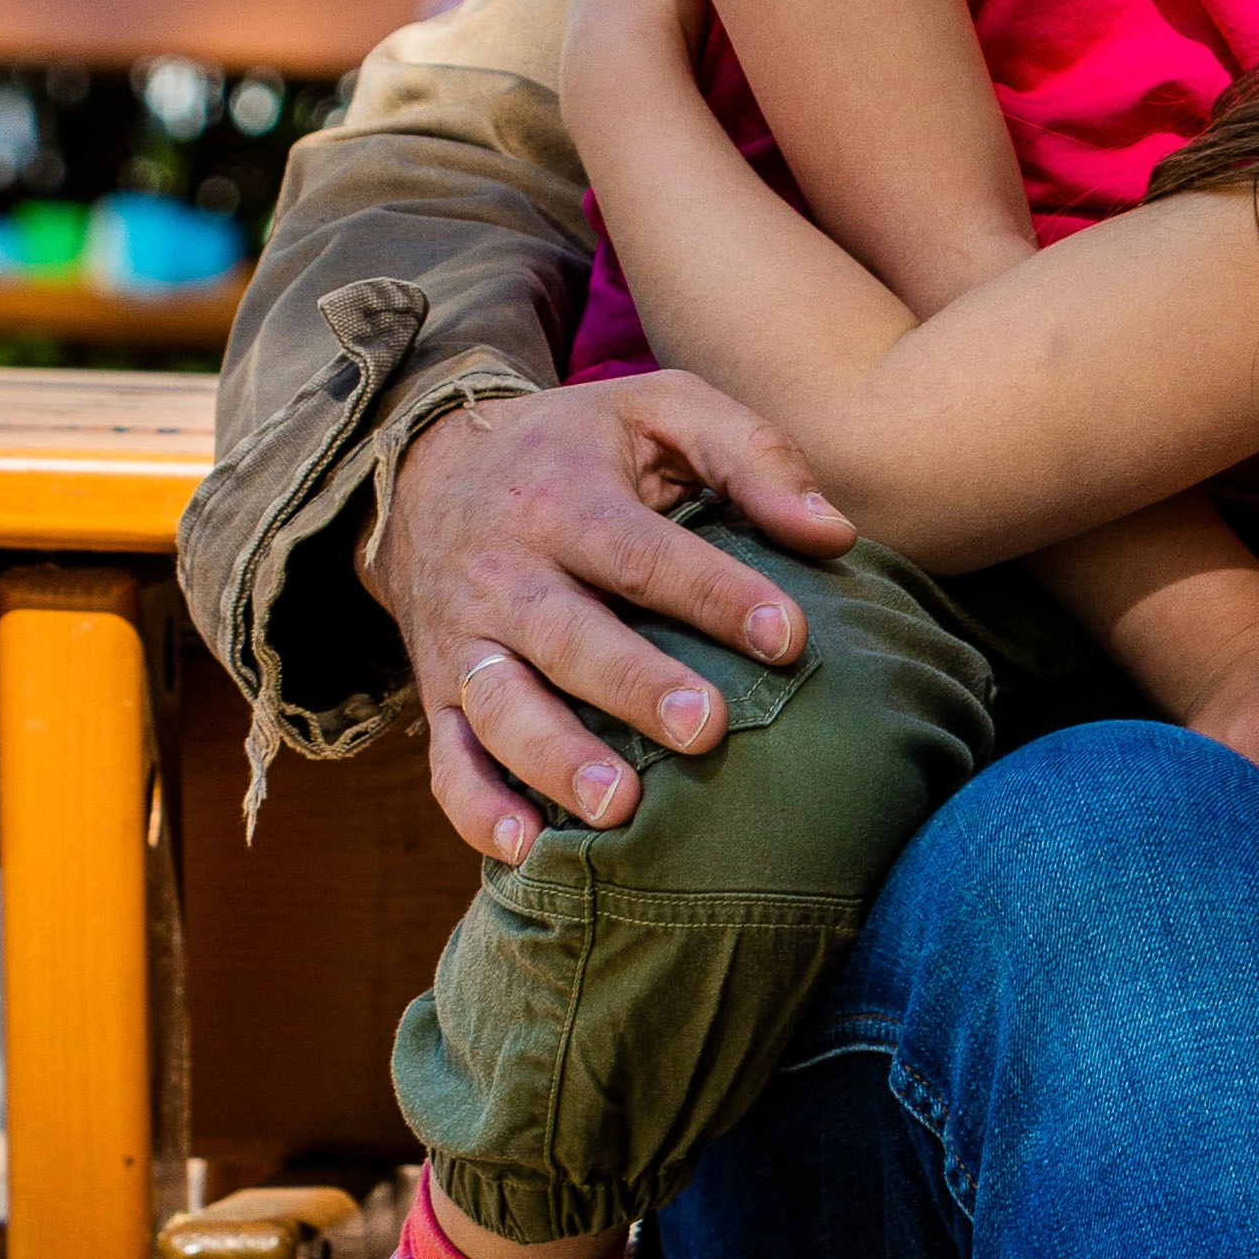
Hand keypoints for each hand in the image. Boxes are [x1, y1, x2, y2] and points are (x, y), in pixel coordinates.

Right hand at [369, 374, 854, 864]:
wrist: (423, 469)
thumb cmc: (576, 448)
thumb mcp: (659, 410)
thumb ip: (752, 456)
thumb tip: (835, 535)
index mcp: (566, 499)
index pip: (641, 552)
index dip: (713, 594)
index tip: (786, 637)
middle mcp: (507, 573)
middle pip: (569, 636)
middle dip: (634, 686)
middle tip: (706, 728)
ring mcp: (466, 641)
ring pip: (501, 705)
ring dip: (555, 759)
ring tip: (619, 805)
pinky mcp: (438, 693)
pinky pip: (447, 758)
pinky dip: (476, 808)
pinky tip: (524, 848)